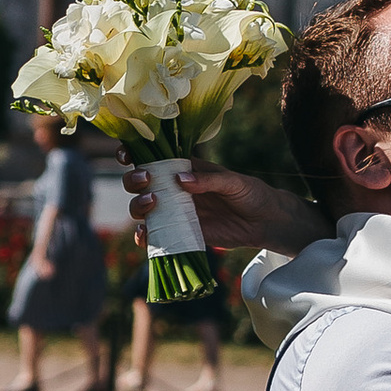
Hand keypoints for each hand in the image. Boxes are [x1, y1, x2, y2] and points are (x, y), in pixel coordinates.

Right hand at [118, 159, 325, 253]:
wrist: (264, 223)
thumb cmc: (250, 193)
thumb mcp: (233, 182)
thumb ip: (209, 180)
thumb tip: (181, 179)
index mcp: (183, 168)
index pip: (152, 157)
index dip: (133, 154)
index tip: (126, 155)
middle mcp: (173, 189)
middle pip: (138, 183)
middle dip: (133, 180)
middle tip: (147, 180)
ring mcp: (174, 212)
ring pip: (141, 208)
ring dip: (137, 206)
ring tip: (153, 204)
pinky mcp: (179, 234)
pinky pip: (155, 236)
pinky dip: (144, 237)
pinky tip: (146, 235)